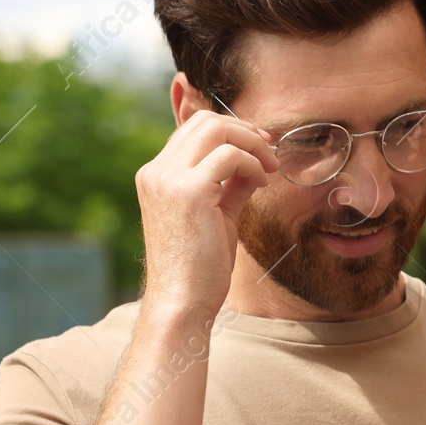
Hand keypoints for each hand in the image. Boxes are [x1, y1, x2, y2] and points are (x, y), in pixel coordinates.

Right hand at [135, 107, 282, 315]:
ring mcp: (167, 179)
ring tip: (269, 168)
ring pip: (216, 129)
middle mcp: (156, 172)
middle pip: (204, 121)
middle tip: (270, 153)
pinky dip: (252, 164)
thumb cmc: (199, 268)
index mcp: (156, 176)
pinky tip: (261, 183)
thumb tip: (252, 165)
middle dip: (244, 130)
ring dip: (251, 143)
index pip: (192, 130)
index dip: (231, 131)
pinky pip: (229, 155)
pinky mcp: (187, 192)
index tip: (259, 148)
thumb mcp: (216, 216)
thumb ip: (230, 187)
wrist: (182, 303)